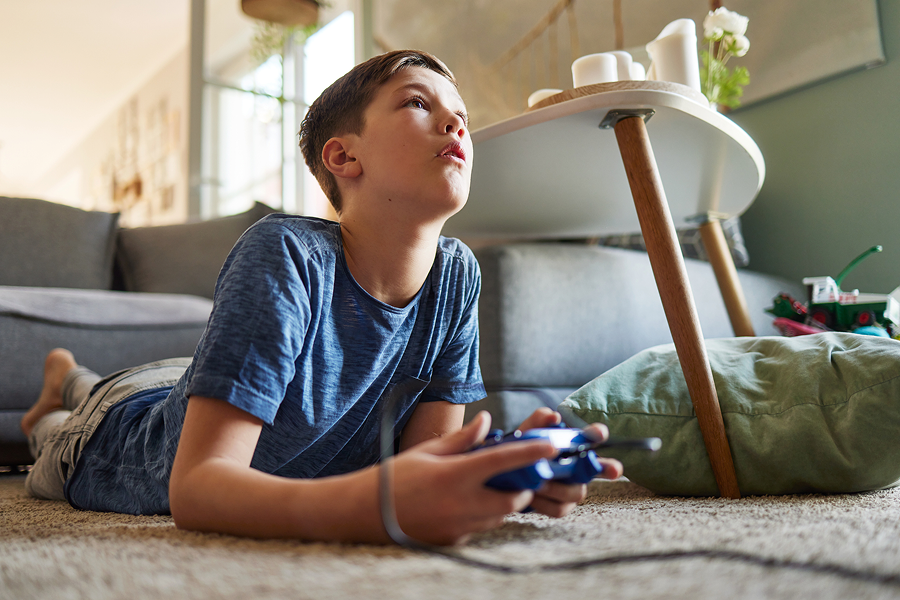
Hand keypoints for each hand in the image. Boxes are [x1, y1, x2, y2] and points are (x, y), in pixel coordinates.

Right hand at [386, 411, 558, 545]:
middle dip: (521, 488)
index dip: (531, 453)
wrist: (364, 514)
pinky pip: (480, 528)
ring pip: (499, 516)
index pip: (503, 461)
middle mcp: (460, 504)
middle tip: (514, 476)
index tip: (551, 446)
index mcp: (454, 475)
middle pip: (512, 499)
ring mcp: (458, 527)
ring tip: (482, 489)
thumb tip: (487, 421)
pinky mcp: (454, 542)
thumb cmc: (394, 477)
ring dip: (502, 502)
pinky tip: (461, 505)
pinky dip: (481, 516)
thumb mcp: (428, 452)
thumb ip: (463, 439)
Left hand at [515, 408, 623, 517]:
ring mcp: (571, 488)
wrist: (505, 475)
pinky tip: (531, 496)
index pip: (591, 437)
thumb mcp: (527, 433)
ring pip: (576, 492)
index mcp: (572, 446)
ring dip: (557, 488)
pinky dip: (544, 504)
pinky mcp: (560, 506)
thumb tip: (553, 416)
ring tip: (538, 483)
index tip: (599, 432)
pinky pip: (560, 509)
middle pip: (597, 469)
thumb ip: (538, 421)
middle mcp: (577, 468)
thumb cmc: (522, 450)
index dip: (597, 434)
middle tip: (615, 470)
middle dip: (607, 468)